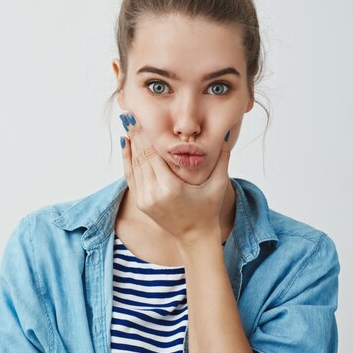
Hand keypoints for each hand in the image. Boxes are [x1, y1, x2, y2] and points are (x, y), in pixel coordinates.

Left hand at [119, 112, 232, 245]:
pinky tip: (126, 145)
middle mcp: (154, 194)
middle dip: (136, 135)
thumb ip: (222, 158)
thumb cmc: (208, 210)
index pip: (154, 155)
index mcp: (172, 188)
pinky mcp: (141, 203)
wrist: (194, 237)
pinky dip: (127, 160)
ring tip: (127, 124)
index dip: (146, 135)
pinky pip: (131, 177)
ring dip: (130, 145)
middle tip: (131, 115)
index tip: (143, 119)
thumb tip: (226, 133)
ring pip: (134, 166)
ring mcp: (145, 199)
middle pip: (141, 157)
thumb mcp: (219, 185)